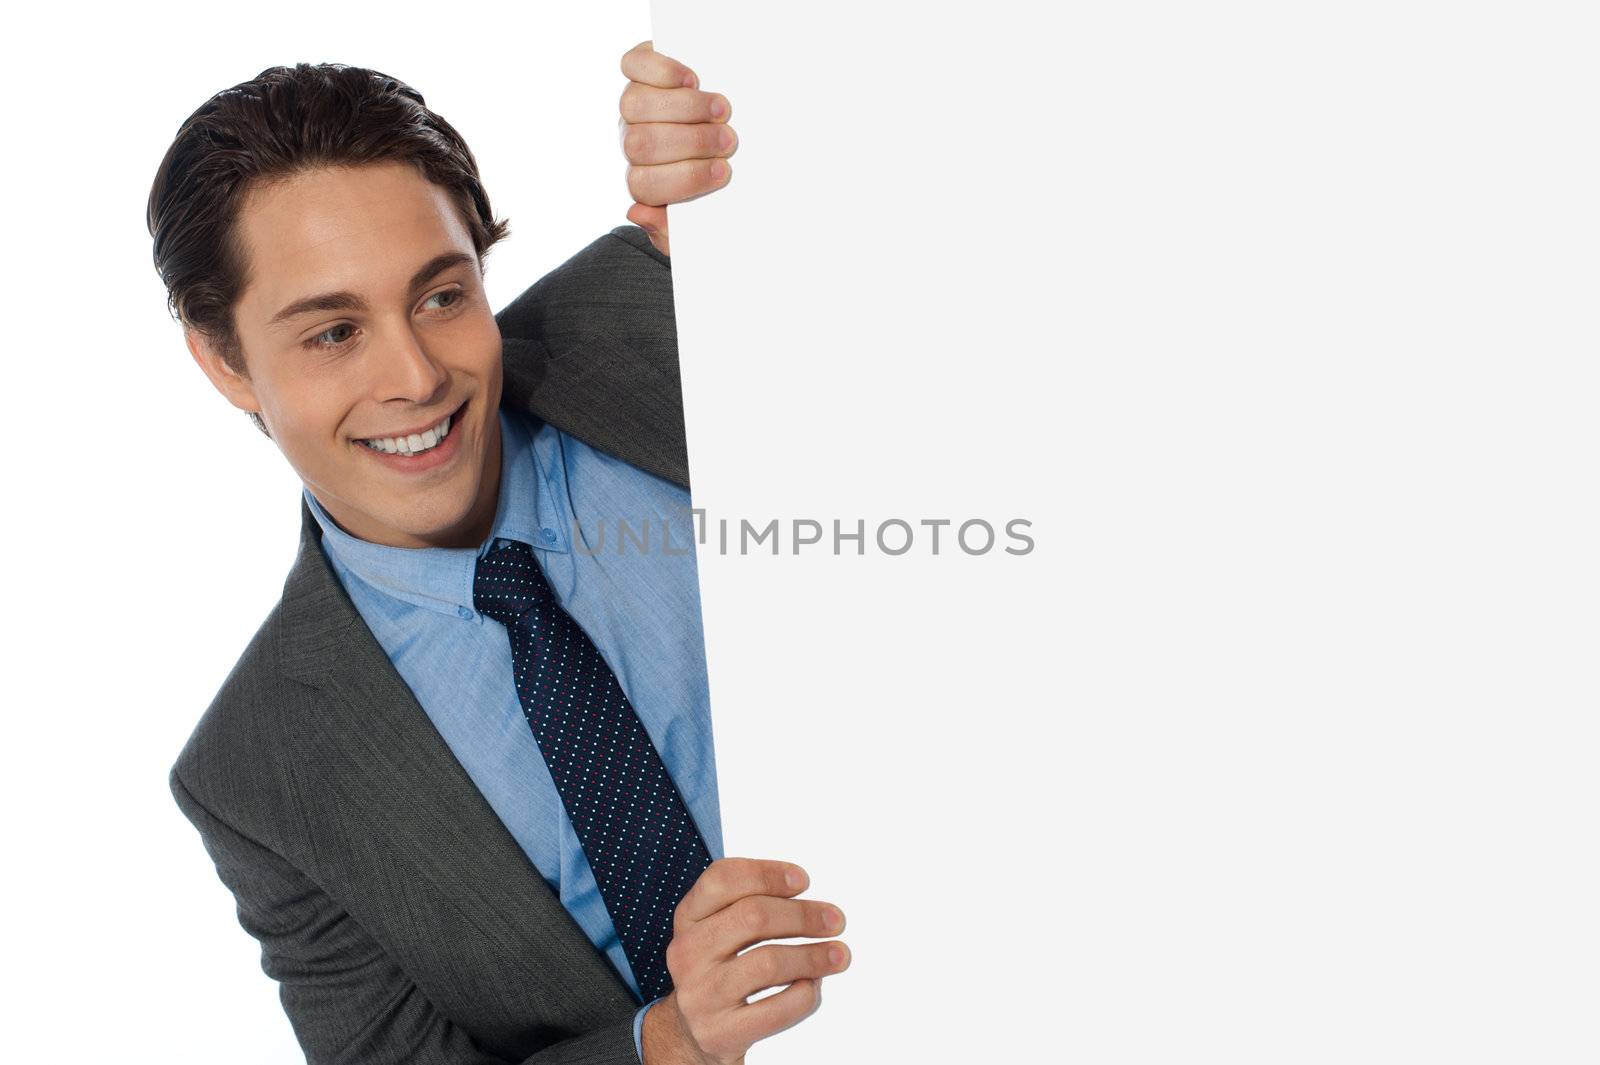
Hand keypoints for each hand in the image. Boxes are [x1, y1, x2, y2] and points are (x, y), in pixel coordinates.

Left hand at [618, 40, 738, 256]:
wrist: (719, 132)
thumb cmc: (711, 186)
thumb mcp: (698, 221)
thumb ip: (671, 233)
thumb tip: (638, 212)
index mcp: (644, 181)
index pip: (645, 186)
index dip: (685, 179)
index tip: (723, 172)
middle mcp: (633, 142)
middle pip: (640, 143)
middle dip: (691, 143)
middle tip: (728, 142)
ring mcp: (634, 105)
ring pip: (635, 105)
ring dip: (684, 107)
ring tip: (721, 111)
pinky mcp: (639, 68)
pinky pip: (633, 65)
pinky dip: (662, 69)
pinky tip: (692, 79)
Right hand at [642, 859, 849, 1064]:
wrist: (693, 1033)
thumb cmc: (720, 969)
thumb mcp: (719, 931)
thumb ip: (752, 908)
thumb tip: (817, 910)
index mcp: (688, 917)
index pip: (722, 879)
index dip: (767, 873)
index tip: (804, 880)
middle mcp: (687, 953)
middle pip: (752, 916)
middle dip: (803, 915)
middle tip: (837, 920)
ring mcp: (701, 995)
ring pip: (768, 963)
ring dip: (813, 956)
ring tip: (840, 955)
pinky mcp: (720, 1033)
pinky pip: (776, 1010)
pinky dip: (804, 995)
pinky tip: (813, 986)